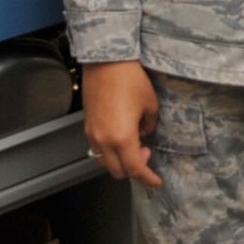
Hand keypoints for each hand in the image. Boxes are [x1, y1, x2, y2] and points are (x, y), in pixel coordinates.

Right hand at [80, 60, 162, 186]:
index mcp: (122, 137)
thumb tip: (144, 132)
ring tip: (134, 142)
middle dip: (133, 169)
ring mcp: (93, 133)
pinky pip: (98, 148)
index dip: (147, 179)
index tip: (156, 181)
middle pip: (117, 171)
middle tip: (145, 152)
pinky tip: (121, 136)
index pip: (135, 169)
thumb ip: (149, 125)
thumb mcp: (150, 104)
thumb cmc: (130, 79)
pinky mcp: (87, 125)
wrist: (106, 61)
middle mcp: (104, 140)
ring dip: (120, 160)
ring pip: (105, 161)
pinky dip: (110, 151)